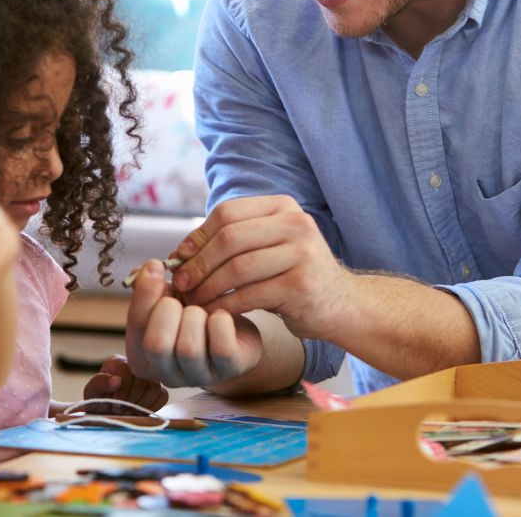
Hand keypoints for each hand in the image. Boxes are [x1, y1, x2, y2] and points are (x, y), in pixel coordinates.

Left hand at [82, 354, 167, 412]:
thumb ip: (99, 383)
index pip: (127, 370)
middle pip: (143, 380)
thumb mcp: (91, 393)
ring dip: (141, 404)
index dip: (123, 389)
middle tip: (122, 409)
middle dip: (131, 399)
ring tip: (129, 410)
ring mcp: (150, 377)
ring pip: (154, 388)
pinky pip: (163, 396)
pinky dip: (152, 407)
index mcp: (117, 363)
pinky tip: (139, 411)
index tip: (115, 404)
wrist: (106, 416)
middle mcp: (136, 366)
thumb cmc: (97, 403)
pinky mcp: (159, 390)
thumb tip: (117, 380)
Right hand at [125, 259, 262, 387]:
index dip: (145, 292)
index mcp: (143, 355)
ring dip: (196, 317)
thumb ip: (150, 284)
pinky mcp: (228, 370)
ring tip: (203, 309)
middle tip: (182, 299)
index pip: (135, 325)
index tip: (155, 265)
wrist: (233, 330)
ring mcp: (198, 376)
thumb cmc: (193, 313)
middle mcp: (166, 374)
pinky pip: (222, 348)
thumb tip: (147, 269)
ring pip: (188, 348)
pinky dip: (221, 322)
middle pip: (156, 344)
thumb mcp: (167, 296)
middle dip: (169, 310)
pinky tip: (221, 316)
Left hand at [169, 195, 351, 339]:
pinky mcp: (300, 285)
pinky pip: (249, 295)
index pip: (227, 213)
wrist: (340, 303)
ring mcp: (302, 253)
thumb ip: (233, 241)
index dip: (198, 236)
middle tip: (180, 284)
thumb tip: (180, 252)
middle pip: (230, 238)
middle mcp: (295, 223)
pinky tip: (213, 313)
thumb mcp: (269, 245)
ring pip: (237, 268)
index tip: (179, 259)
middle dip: (198, 263)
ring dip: (207, 287)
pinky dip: (224, 305)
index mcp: (283, 206)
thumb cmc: (293, 274)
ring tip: (193, 301)